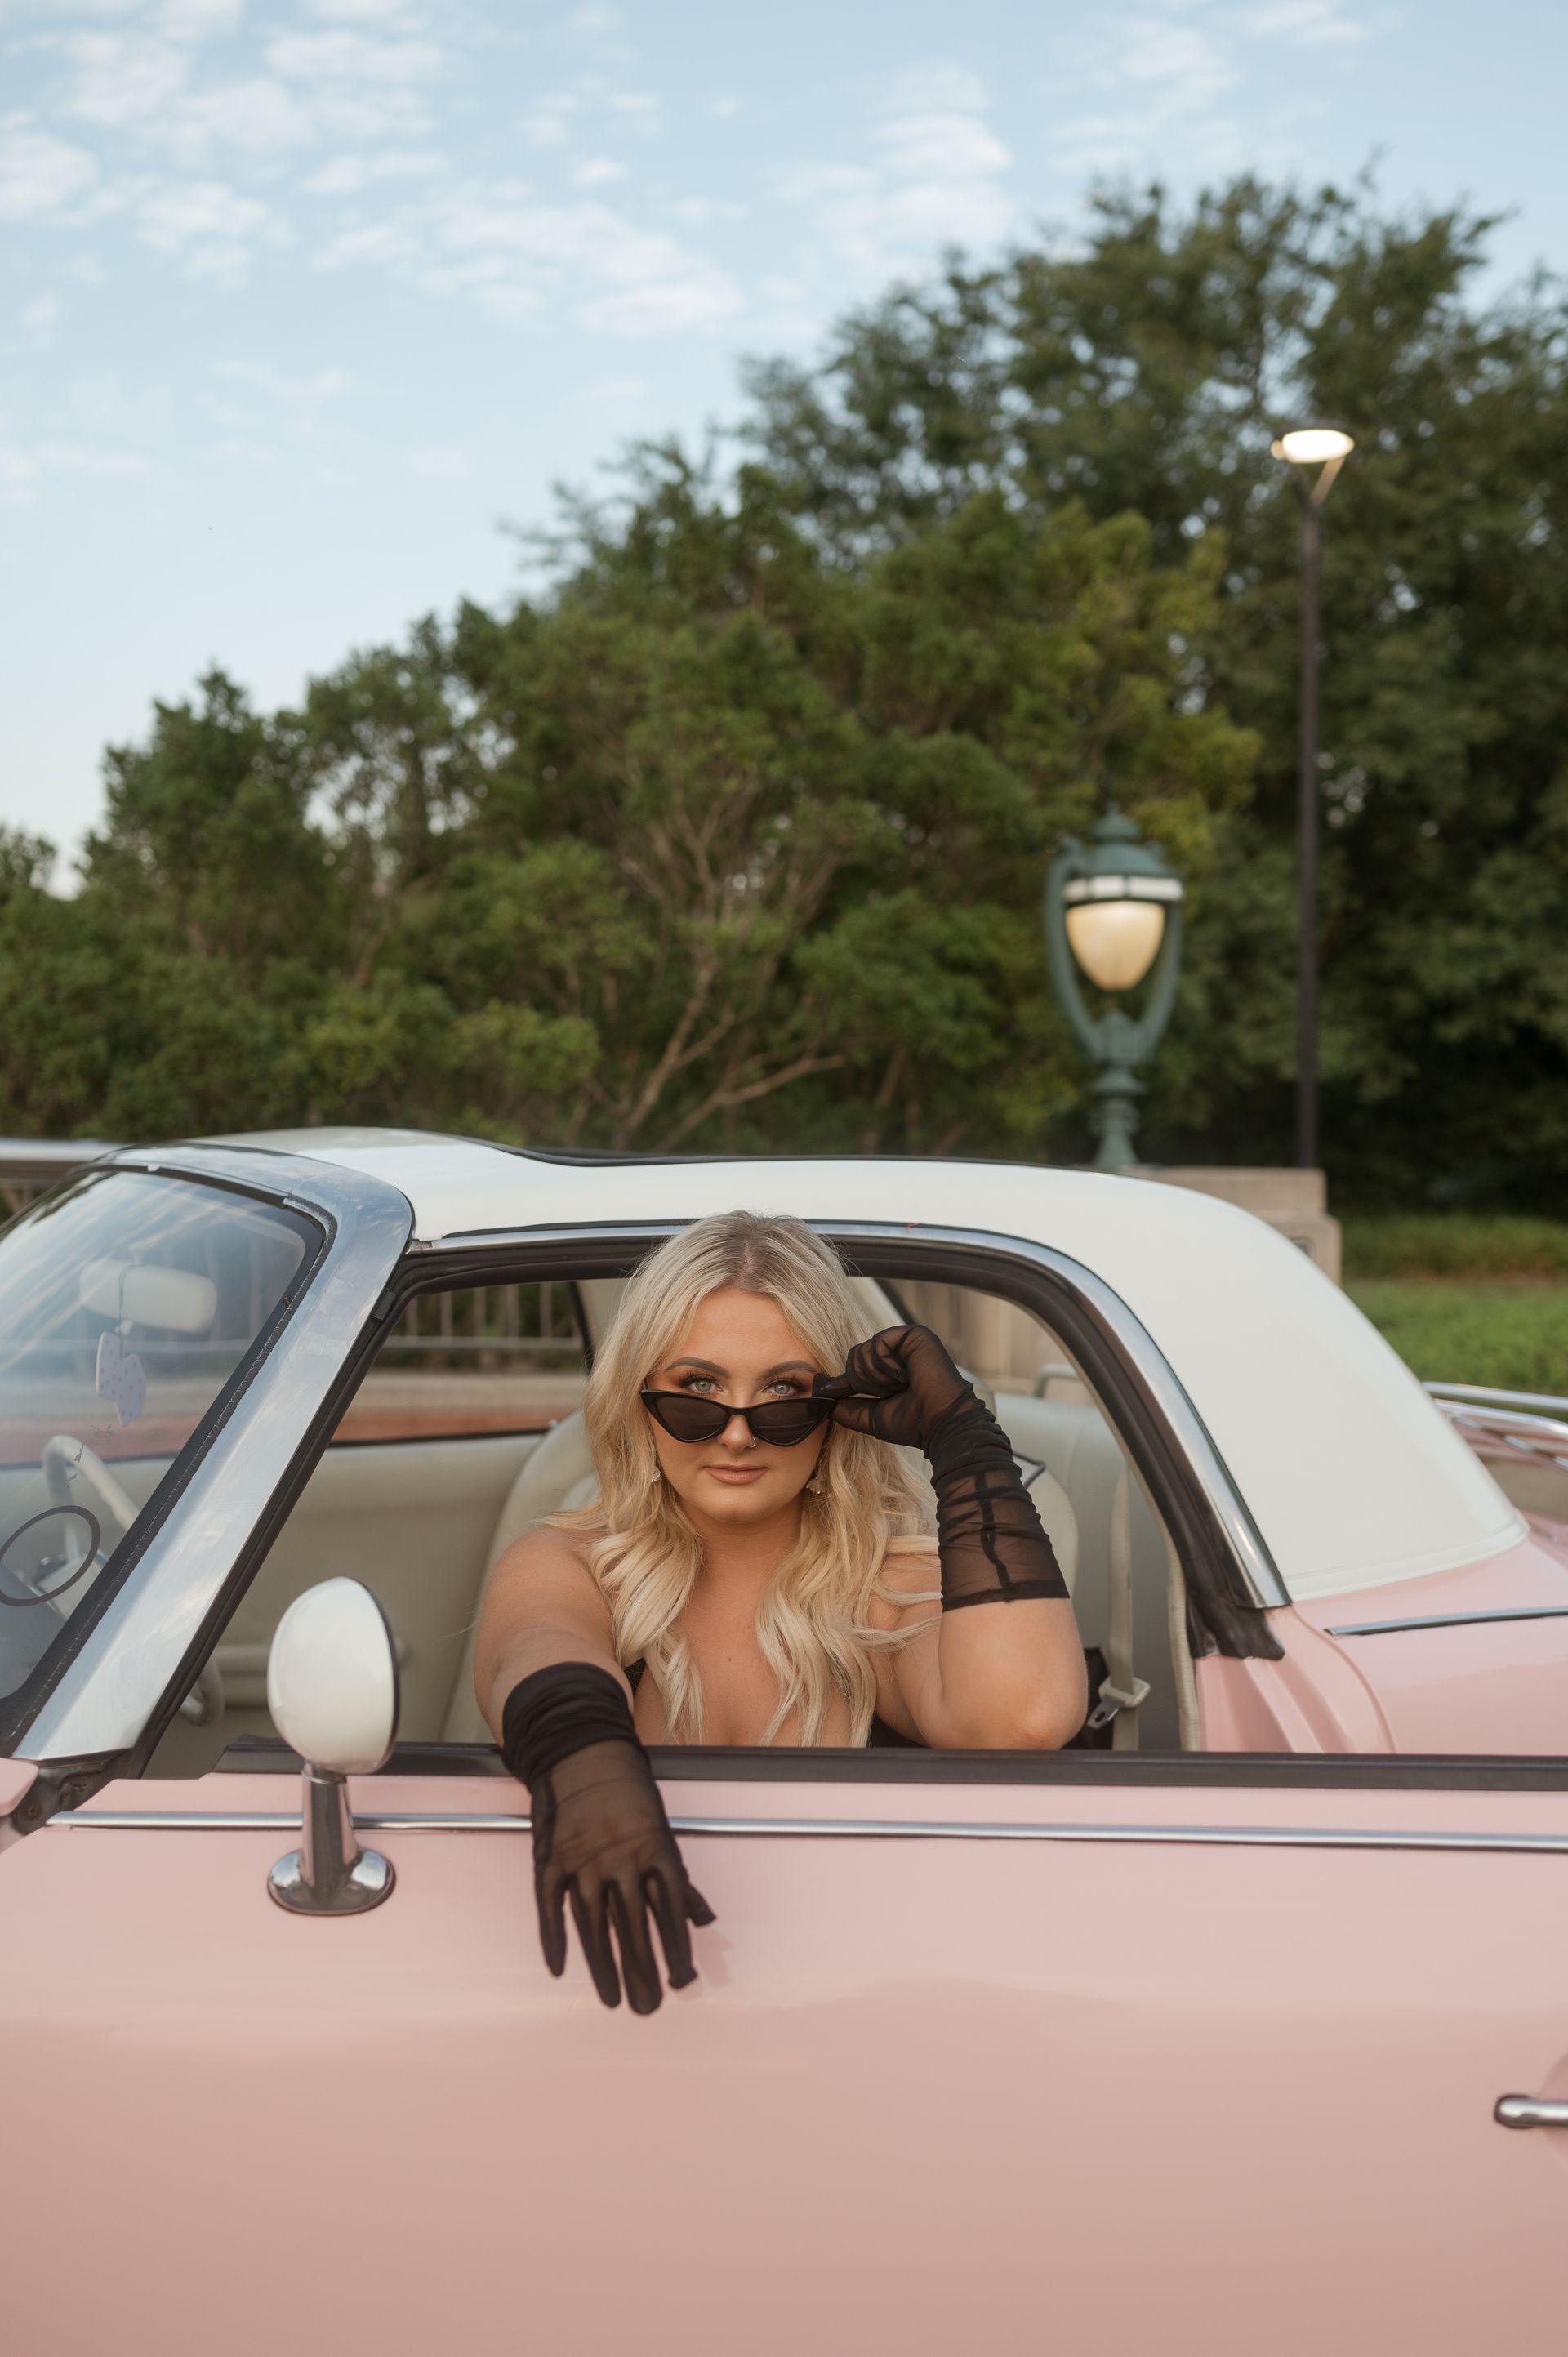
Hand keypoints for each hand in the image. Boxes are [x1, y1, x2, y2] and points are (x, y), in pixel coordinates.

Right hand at [532, 1736, 715, 2013]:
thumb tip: (706, 1922)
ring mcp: (582, 1859)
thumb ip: (681, 1882)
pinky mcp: (550, 1858)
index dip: (676, 1947)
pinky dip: (553, 1938)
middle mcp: (620, 1857)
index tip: (682, 1981)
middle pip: (633, 1925)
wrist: (581, 1751)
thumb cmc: (629, 1796)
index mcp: (655, 1848)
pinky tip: (559, 1969)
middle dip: (642, 1969)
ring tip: (613, 2000)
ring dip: (604, 1966)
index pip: (670, 1909)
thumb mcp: (662, 1832)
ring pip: (594, 1924)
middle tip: (648, 2007)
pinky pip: (551, 1906)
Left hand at [812, 1324, 976, 1454]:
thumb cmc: (912, 1424)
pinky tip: (904, 1376)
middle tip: (891, 1393)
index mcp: (890, 1372)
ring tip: (902, 1385)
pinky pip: (877, 1343)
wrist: (939, 1424)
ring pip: (863, 1351)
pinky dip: (884, 1366)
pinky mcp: (913, 1334)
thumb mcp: (871, 1417)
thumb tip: (822, 1396)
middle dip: (864, 1383)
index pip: (856, 1369)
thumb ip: (847, 1407)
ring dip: (876, 1377)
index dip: (843, 1381)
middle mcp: (898, 1354)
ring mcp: (906, 1343)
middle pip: (854, 1357)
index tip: (827, 1390)